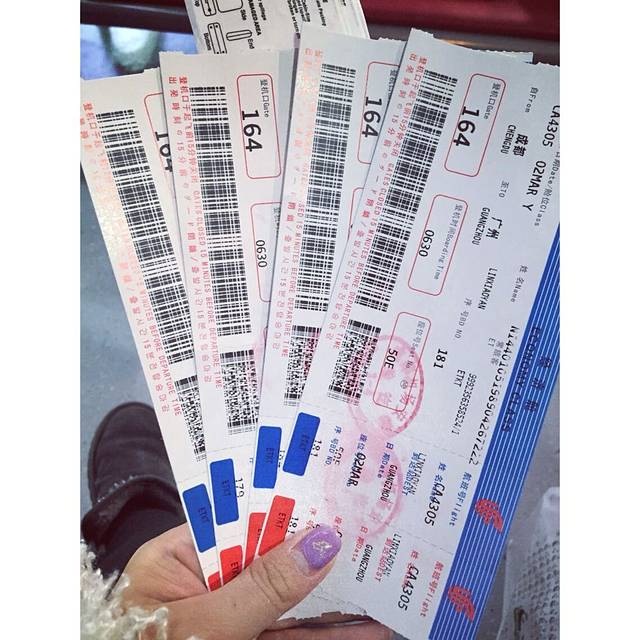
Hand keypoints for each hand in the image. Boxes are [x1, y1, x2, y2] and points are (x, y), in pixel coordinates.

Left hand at [121, 523, 391, 639]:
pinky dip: (324, 633)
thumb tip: (321, 542)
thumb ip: (262, 587)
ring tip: (379, 580)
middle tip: (367, 530)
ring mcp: (226, 621)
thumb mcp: (205, 627)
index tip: (329, 488)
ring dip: (333, 597)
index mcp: (174, 560)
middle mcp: (201, 585)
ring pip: (286, 602)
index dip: (284, 503)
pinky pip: (289, 636)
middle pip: (269, 557)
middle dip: (318, 549)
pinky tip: (363, 627)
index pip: (236, 516)